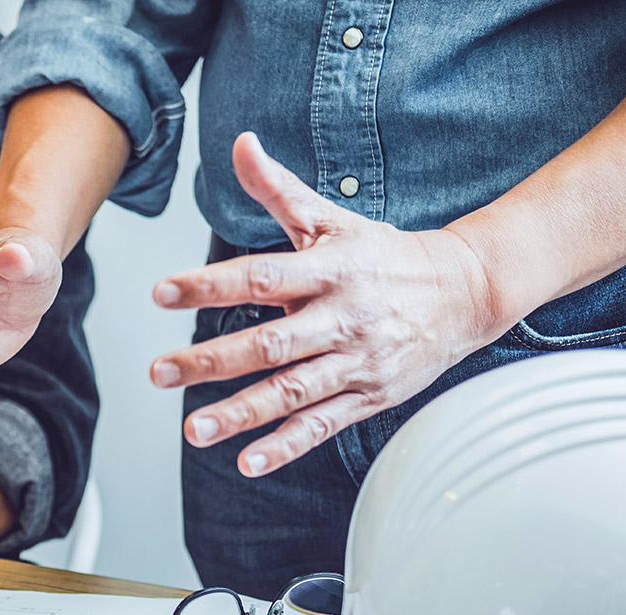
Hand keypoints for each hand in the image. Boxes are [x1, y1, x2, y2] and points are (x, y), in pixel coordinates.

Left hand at [149, 132, 502, 476]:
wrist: (467, 292)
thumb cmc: (384, 256)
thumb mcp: (333, 219)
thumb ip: (279, 190)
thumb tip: (240, 143)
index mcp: (329, 269)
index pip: (261, 276)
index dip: (210, 285)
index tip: (161, 293)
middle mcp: (343, 317)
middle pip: (270, 343)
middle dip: (211, 360)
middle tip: (159, 372)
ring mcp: (356, 361)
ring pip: (293, 391)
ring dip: (240, 413)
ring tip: (193, 429)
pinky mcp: (368, 396)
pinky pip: (322, 426)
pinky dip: (285, 446)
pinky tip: (246, 461)